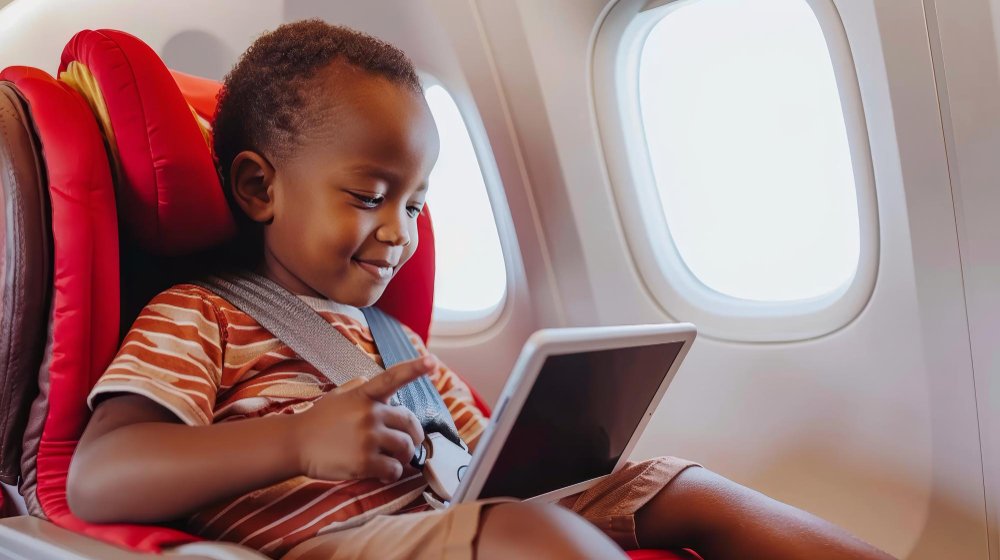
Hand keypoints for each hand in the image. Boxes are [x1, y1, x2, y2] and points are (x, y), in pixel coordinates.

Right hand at [291, 357, 432, 482]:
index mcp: (364, 395)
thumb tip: (381, 384)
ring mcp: (368, 437)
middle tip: (409, 445)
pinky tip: (383, 472)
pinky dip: (393, 473)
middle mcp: (369, 413)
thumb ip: (362, 388)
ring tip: (393, 460)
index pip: (393, 377)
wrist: (295, 444)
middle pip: (410, 424)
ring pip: (406, 448)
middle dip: (414, 436)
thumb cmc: (318, 421)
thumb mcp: (339, 395)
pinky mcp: (364, 461)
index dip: (415, 368)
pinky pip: (394, 469)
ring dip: (405, 457)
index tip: (432, 361)